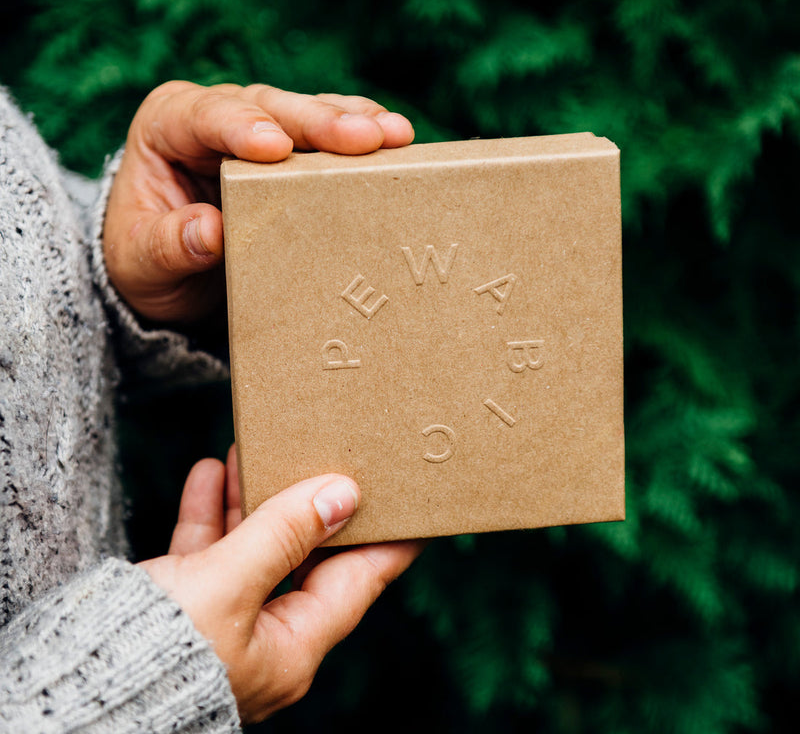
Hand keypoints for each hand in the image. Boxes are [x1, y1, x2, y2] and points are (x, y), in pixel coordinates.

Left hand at [104, 81, 414, 322]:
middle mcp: (216, 116)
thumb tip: (211, 232)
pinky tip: (395, 140)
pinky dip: (360, 137)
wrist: (165, 274)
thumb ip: (168, 245)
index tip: (276, 147)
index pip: (206, 116)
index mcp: (167, 126)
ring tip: (395, 135)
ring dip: (353, 123)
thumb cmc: (146, 262)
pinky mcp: (291, 151)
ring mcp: (258, 128)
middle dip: (319, 122)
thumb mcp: (141, 263)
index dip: (243, 127)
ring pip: (307, 114)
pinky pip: (326, 138)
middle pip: (269, 107)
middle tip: (365, 137)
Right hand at [140, 446, 422, 723]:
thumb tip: (342, 494)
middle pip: (307, 555)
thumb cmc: (151, 654)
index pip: (363, 579)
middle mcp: (267, 635)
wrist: (70, 694)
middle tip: (330, 453)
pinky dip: (212, 512)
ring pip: (255, 547)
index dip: (393, 540)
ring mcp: (228, 622)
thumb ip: (284, 536)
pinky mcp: (187, 611)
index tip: (419, 505)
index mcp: (294, 643)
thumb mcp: (227, 588)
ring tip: (261, 447)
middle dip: (312, 501)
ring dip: (257, 497)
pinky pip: (210, 552)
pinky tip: (211, 472)